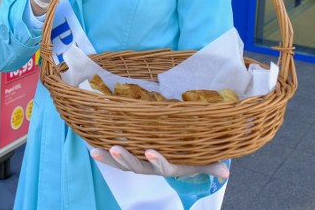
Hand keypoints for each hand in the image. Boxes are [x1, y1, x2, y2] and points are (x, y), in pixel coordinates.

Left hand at [90, 146, 228, 178]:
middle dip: (126, 159)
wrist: (175, 158)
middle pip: (137, 167)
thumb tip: (226, 172)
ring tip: (95, 150)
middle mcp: (150, 166)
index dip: (158, 161)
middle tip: (115, 148)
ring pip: (122, 163)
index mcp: (169, 166)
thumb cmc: (190, 155)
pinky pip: (112, 155)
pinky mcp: (127, 155)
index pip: (164, 167)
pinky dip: (101, 150)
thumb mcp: (201, 160)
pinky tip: (88, 142)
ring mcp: (136, 161)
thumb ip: (211, 165)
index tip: (151, 151)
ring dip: (108, 157)